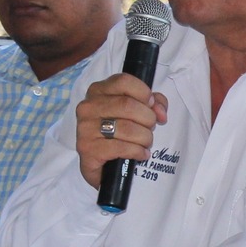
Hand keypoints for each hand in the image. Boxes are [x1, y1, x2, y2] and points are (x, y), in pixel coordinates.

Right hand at [75, 73, 168, 189]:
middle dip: (148, 118)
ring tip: (146, 143)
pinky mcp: (88, 149)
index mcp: (98, 91)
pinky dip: (137, 151)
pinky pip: (121, 147)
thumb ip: (151, 103)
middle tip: (150, 128)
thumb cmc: (117, 133)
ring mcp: (85, 128)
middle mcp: (88, 107)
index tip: (152, 106)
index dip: (144, 93)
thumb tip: (160, 111)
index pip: (124, 81)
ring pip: (127, 128)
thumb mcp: (133, 112)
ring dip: (145, 137)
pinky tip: (141, 154)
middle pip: (128, 105)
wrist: (100, 165)